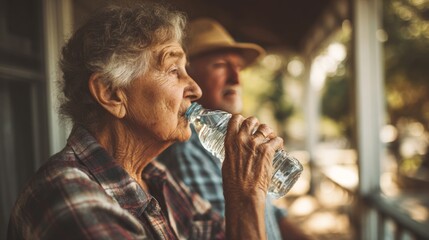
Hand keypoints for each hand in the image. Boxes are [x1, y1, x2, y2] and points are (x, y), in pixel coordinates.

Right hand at [222, 115, 283, 239]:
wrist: (244, 194)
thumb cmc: (233, 184)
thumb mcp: (227, 163)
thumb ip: (232, 154)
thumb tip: (237, 153)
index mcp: (230, 142)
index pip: (235, 119)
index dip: (242, 119)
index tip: (244, 123)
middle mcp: (242, 139)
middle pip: (252, 121)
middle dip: (256, 124)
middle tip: (259, 132)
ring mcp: (256, 144)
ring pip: (265, 128)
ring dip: (269, 132)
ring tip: (270, 138)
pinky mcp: (268, 151)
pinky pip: (277, 140)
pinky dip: (279, 142)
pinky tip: (280, 147)